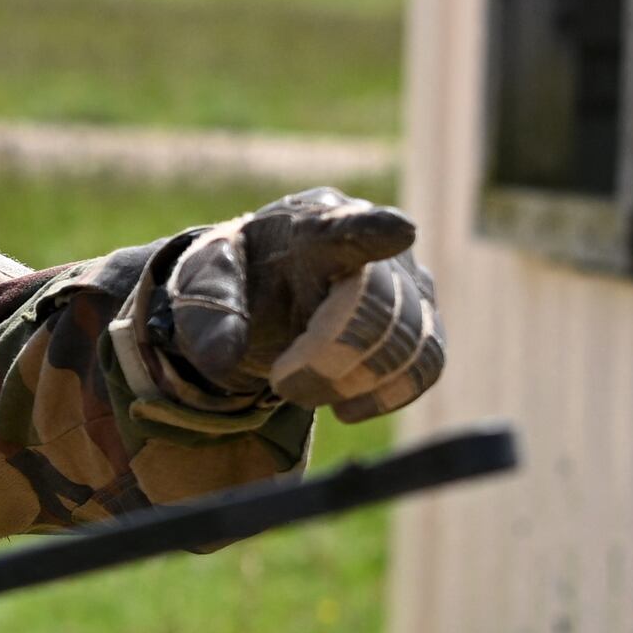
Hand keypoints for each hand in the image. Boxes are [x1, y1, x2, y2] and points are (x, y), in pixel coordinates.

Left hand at [177, 187, 441, 421]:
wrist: (265, 297)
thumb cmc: (237, 285)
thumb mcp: (204, 294)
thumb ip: (211, 318)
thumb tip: (225, 357)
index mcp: (310, 227)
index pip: (345, 229)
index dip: (373, 233)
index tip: (399, 231)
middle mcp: (372, 244)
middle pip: (381, 305)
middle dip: (332, 358)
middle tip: (282, 382)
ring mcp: (407, 279)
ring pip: (414, 340)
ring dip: (359, 381)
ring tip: (307, 390)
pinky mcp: (423, 317)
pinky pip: (428, 364)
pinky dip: (389, 394)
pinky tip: (347, 404)